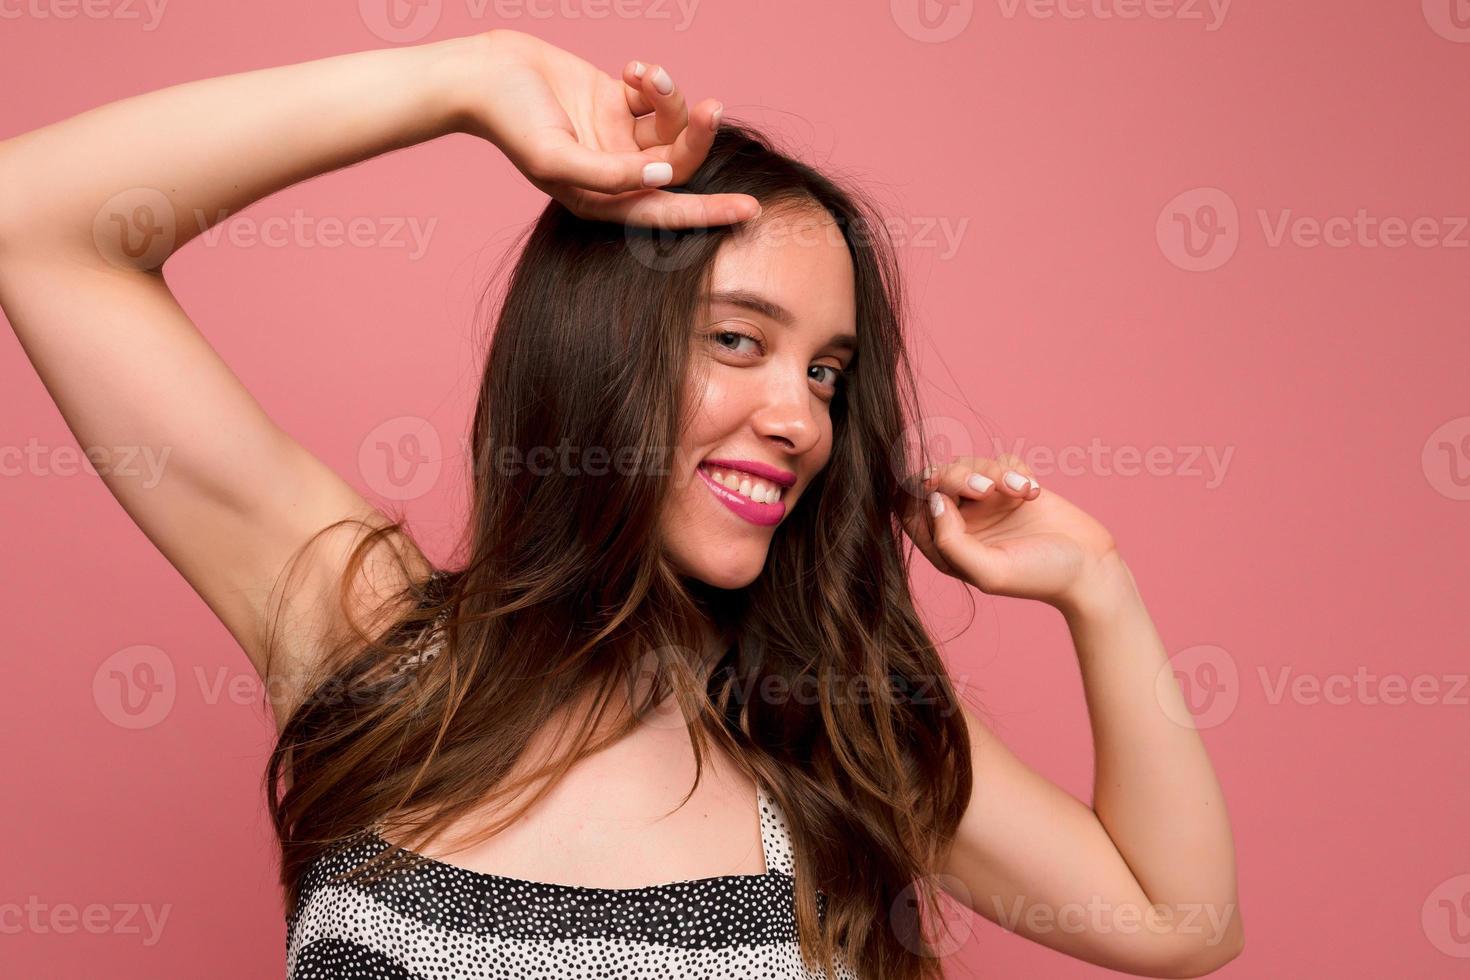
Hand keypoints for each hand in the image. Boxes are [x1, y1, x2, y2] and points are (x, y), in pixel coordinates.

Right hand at [454, 30, 759, 227]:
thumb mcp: (557, 157)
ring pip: (671, 123)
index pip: (667, 211)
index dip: (710, 212)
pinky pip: (655, 95)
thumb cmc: (512, 121)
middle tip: (712, 106)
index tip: (750, 211)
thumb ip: (610, 175)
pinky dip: (651, 79)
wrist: (484, 74)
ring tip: (643, 73)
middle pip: (678, 162)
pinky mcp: (617, 100)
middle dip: (698, 135)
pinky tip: (630, 68)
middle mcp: (617, 173)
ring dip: (668, 96)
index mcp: (603, 199)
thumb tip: (660, 178)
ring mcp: (619, 136)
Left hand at [900, 454, 1122, 610]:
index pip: (908, 509)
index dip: (915, 492)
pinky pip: (1000, 461)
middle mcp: (960, 523)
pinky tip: (1034, 493)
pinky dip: (1015, 471)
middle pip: (936, 480)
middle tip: (987, 488)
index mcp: (945, 548)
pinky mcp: (1012, 487)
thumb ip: (951, 541)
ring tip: (1024, 492)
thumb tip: (933, 501)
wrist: (1091, 567)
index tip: (937, 487)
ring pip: (969, 465)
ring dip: (995, 471)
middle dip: (958, 475)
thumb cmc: (1040, 576)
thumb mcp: (989, 571)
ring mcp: (987, 504)